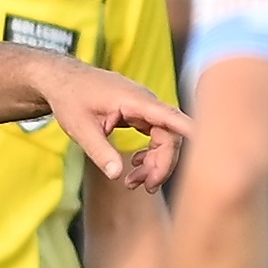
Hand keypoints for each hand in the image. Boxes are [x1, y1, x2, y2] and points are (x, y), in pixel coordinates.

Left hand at [40, 64, 190, 189]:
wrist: (61, 80)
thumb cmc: (70, 99)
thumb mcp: (80, 128)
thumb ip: (100, 151)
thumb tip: (116, 175)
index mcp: (133, 100)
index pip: (168, 116)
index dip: (188, 131)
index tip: (205, 144)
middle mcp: (145, 102)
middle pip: (170, 135)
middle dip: (162, 164)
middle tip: (145, 187)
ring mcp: (144, 107)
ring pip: (164, 137)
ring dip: (155, 162)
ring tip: (133, 183)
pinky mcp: (140, 113)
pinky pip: (156, 134)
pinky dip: (150, 154)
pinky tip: (135, 166)